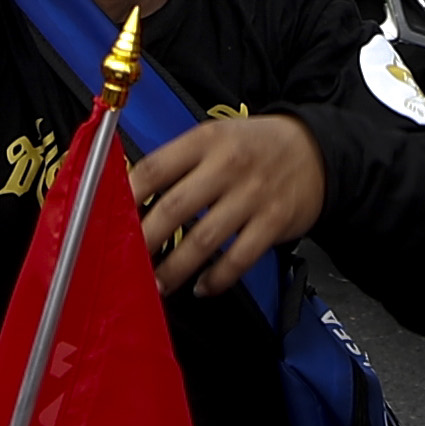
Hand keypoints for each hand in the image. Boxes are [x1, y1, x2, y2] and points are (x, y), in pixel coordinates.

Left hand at [129, 112, 329, 295]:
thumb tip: (130, 198)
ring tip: (156, 285)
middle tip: (124, 263)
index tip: (107, 221)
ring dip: (174, 269)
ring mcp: (253, 195)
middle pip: (173, 208)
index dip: (126, 197)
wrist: (317, 150)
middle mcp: (227, 165)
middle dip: (144, 241)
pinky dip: (215, 279)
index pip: (155, 168)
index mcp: (205, 140)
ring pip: (203, 240)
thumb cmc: (253, 147)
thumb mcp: (215, 137)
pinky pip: (238, 259)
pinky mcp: (274, 222)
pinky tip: (200, 287)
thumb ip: (178, 163)